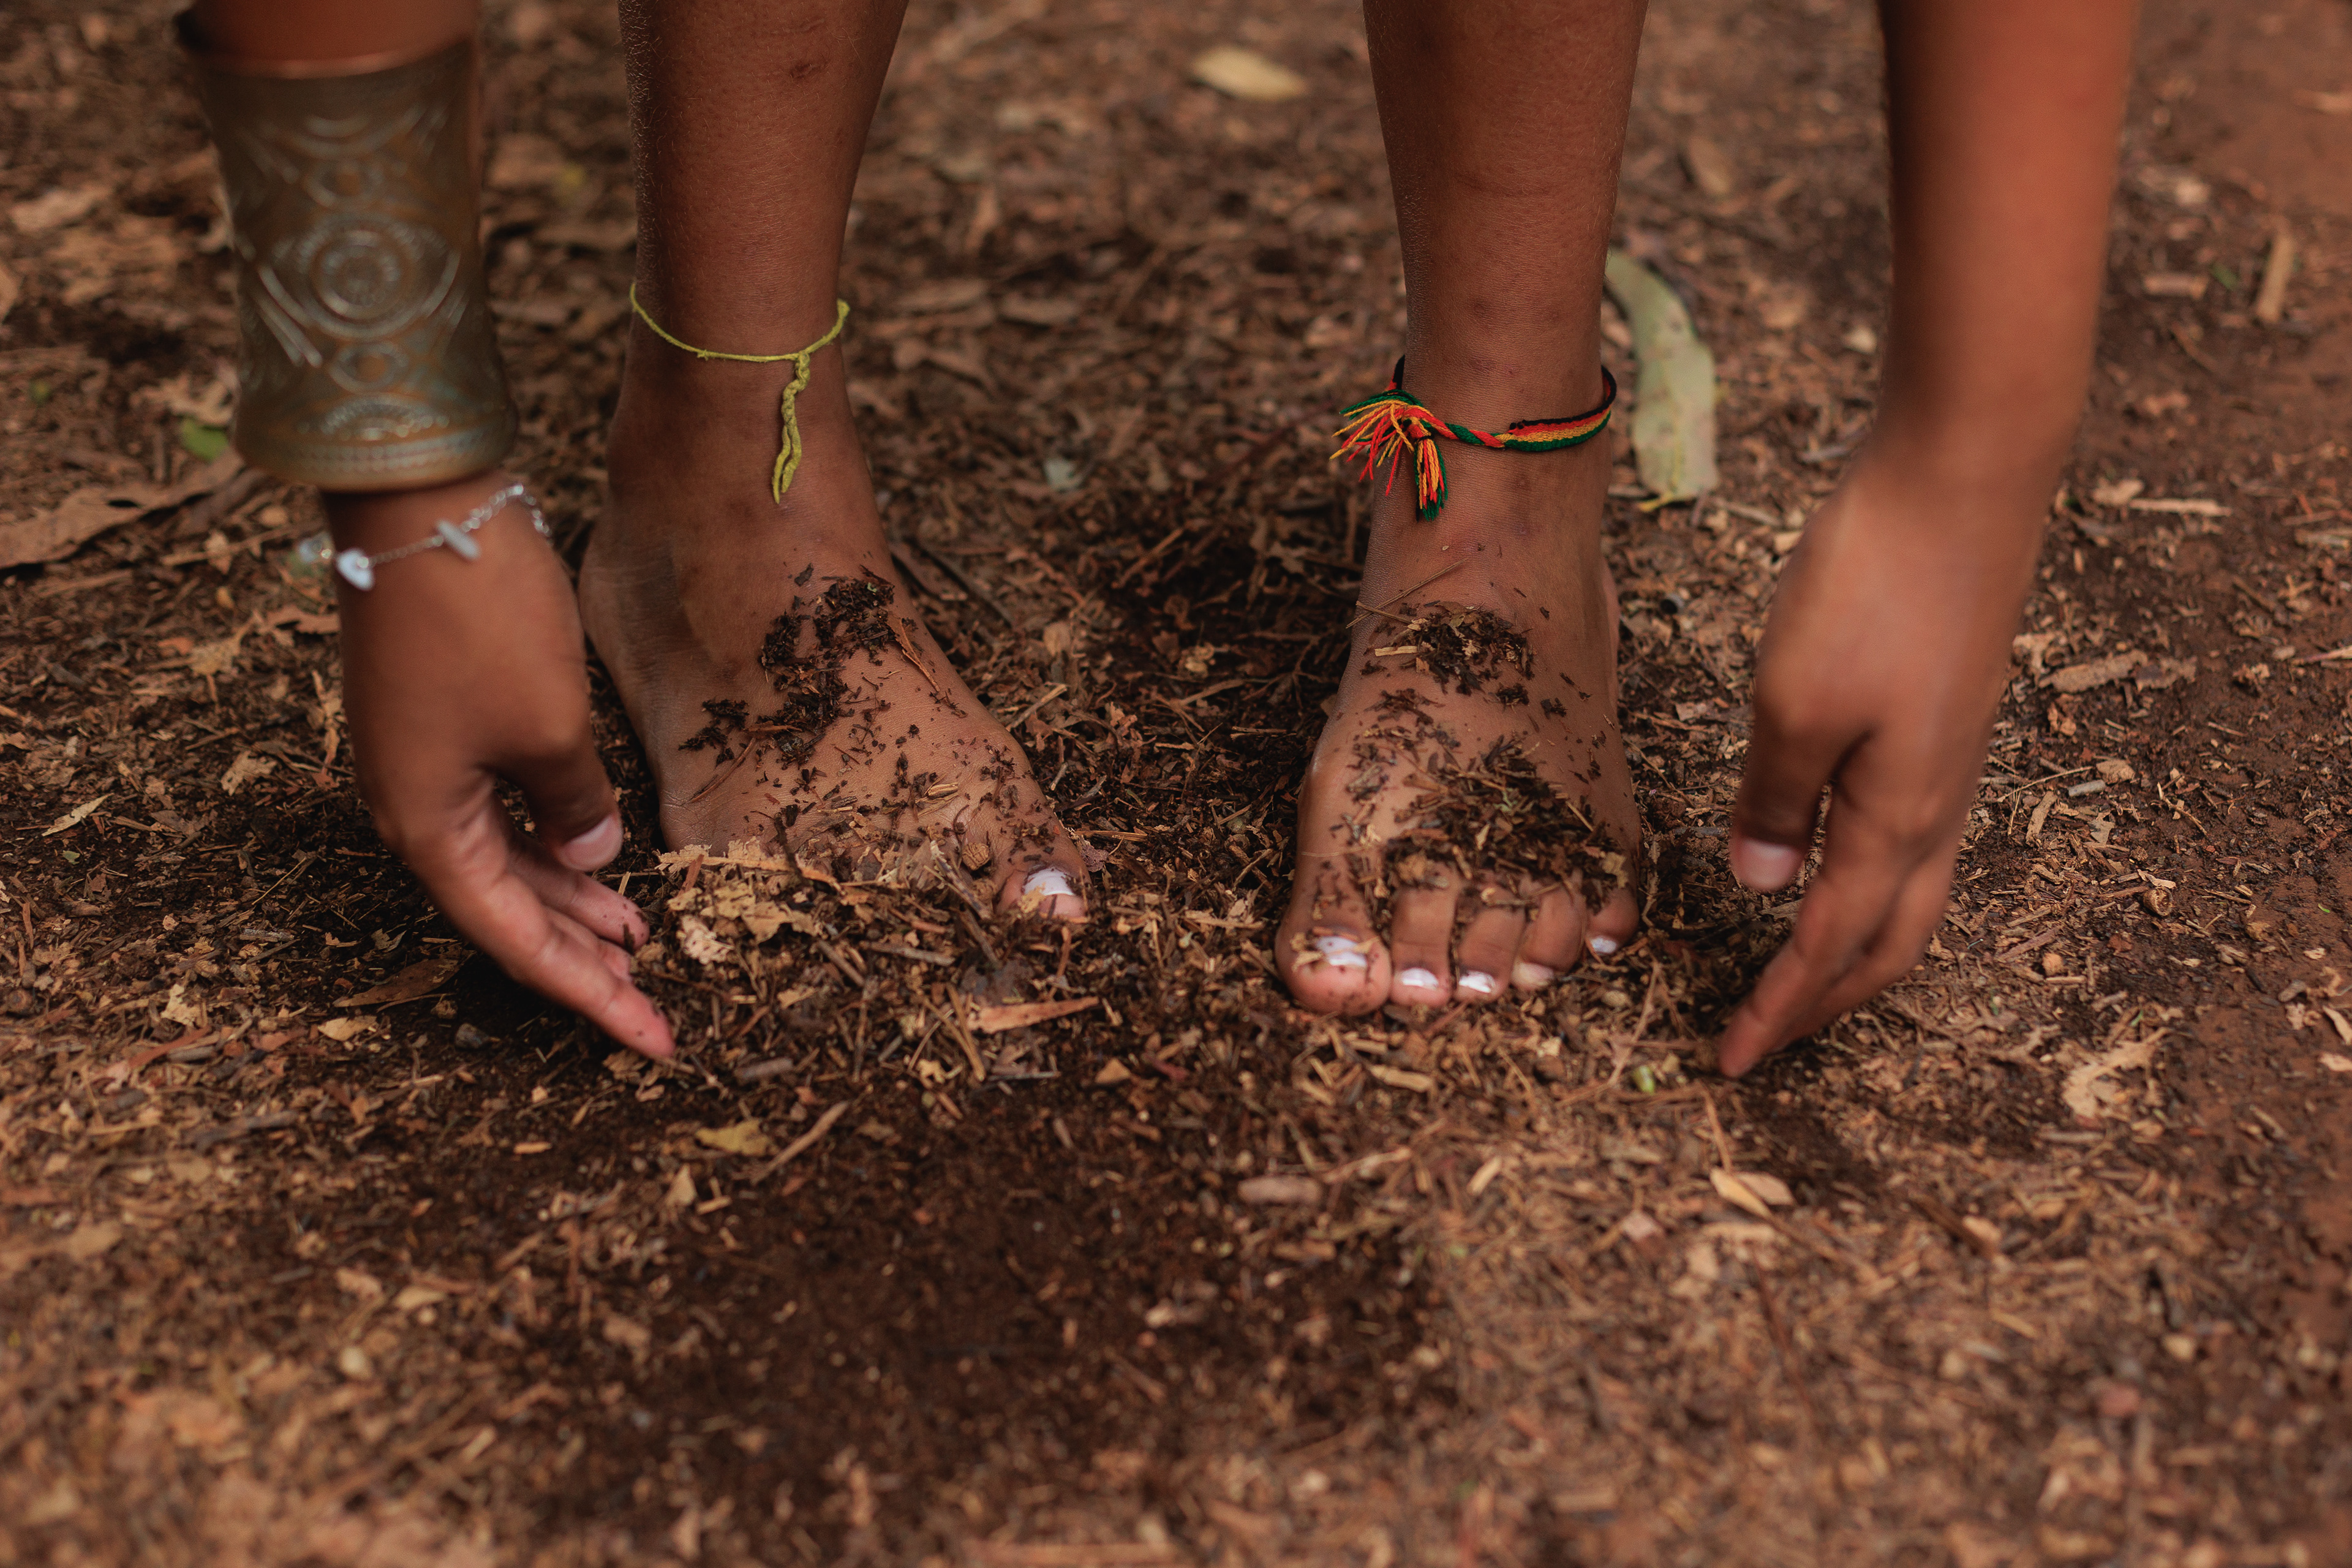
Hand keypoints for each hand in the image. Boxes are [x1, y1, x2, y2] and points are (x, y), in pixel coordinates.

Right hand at [330, 473, 673, 1058]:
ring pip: (506, 860)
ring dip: (570, 901)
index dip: (586, 994)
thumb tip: (593, 859)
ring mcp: (424, 762)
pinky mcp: (443, 720)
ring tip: (638, 937)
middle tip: (652, 1003)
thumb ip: (575, 808)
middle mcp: (413, 807)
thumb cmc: (480, 619)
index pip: (515, 941)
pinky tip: (597, 858)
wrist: (422, 501)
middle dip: (582, 959)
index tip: (651, 1038)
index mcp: (427, 828)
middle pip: (507, 911)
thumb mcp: (551, 729)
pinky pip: (501, 809)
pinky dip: (552, 840)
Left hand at [1716, 451, 2041, 1076]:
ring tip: (1802, 980)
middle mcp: (1935, 805)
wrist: (1961, 480)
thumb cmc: (1872, 587)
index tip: (1730, 1062)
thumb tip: (1765, 884)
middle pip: (1888, 942)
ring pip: (1907, 894)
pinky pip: (1908, 838)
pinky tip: (1832, 867)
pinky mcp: (1940, 721)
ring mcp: (1946, 762)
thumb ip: (1777, 799)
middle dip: (1828, 1003)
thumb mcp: (1793, 702)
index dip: (1778, 1011)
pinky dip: (1868, 885)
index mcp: (1896, 817)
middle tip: (1767, 1040)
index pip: (1828, 948)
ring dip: (1856, 950)